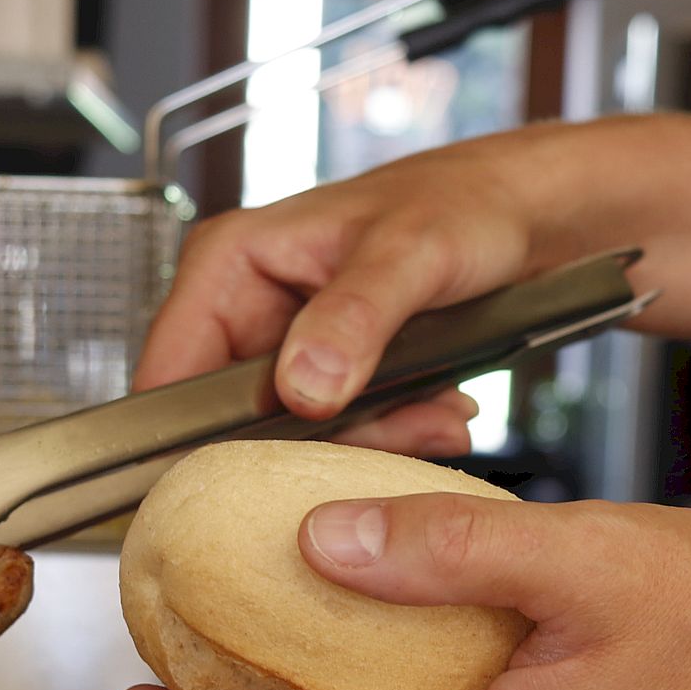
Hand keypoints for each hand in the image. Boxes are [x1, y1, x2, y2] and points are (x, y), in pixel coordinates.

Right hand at [134, 133, 578, 456]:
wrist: (521, 211)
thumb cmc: (462, 204)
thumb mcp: (409, 254)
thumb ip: (353, 319)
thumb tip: (302, 389)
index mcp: (229, 264)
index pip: (169, 377)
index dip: (195, 444)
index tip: (255, 486)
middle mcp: (245, 309)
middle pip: (234, 425)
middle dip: (318, 445)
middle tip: (399, 430)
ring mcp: (286, 347)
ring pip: (294, 440)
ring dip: (370, 439)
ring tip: (432, 412)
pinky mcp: (330, 376)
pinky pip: (340, 434)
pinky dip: (392, 433)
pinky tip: (437, 409)